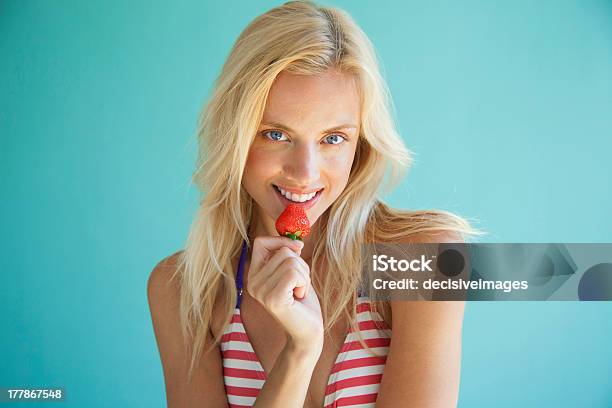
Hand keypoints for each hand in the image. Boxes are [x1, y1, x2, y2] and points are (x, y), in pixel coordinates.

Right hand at [246, 236, 323, 350]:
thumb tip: (296, 242)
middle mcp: (252, 282)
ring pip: (291, 261)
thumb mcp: (293, 273)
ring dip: (304, 276)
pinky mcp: (273, 299)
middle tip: (299, 285)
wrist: (307, 332)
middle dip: (300, 265)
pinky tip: (299, 297)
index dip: (280, 240)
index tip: (298, 248)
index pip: (260, 242)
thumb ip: (289, 256)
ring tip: (299, 292)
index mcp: (254, 274)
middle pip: (283, 251)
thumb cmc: (301, 302)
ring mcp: (260, 291)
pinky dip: (304, 283)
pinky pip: (294, 273)